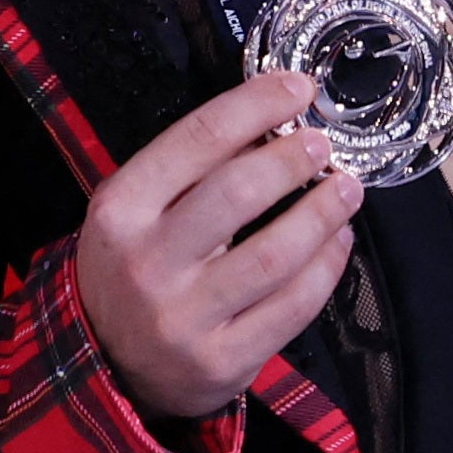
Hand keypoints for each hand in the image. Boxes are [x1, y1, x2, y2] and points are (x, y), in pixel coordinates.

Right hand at [73, 70, 360, 424]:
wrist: (106, 364)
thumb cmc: (131, 266)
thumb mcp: (134, 209)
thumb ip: (189, 169)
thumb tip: (273, 122)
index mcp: (121, 210)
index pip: (198, 140)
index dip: (257, 106)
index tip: (299, 88)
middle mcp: (148, 263)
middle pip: (237, 194)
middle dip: (292, 160)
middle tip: (322, 144)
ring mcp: (185, 319)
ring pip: (274, 256)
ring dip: (322, 214)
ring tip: (346, 189)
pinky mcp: (222, 362)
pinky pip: (292, 308)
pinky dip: (326, 268)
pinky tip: (337, 242)